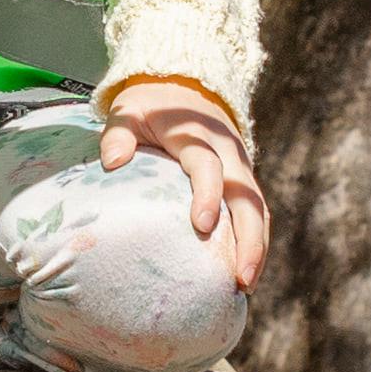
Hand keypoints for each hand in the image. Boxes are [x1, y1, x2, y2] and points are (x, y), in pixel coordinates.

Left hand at [99, 81, 269, 293]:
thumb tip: (112, 161)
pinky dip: (254, 241)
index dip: (208, 195)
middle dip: (248, 238)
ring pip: (258, 209)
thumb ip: (118, 133)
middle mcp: (228, 153)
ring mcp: (241, 168)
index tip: (202, 226)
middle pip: (247, 198)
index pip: (208, 167)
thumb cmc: (151, 105)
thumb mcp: (129, 111)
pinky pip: (256, 212)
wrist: (187, 85)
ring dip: (256, 247)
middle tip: (242, 278)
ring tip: (245, 286)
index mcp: (198, 136)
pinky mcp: (243, 180)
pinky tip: (244, 274)